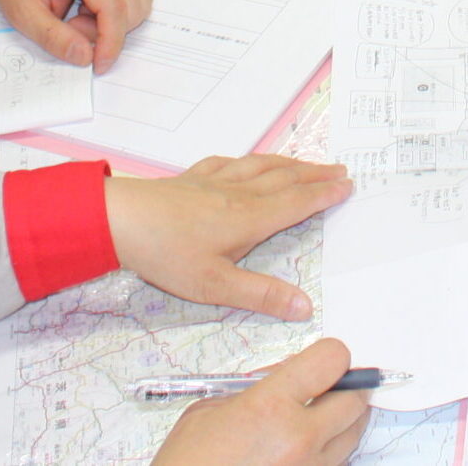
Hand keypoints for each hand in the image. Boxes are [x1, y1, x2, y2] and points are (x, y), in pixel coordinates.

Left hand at [0, 0, 152, 67]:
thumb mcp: (23, 12)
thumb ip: (54, 38)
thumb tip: (85, 57)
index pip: (114, 10)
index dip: (110, 44)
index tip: (99, 65)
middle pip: (130, 10)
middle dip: (104, 31)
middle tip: (70, 25)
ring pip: (139, 5)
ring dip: (113, 21)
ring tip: (80, 13)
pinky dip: (120, 10)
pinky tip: (93, 4)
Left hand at [108, 154, 353, 320]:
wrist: (120, 219)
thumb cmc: (167, 254)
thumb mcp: (215, 286)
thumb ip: (261, 295)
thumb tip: (305, 307)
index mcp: (249, 219)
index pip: (296, 203)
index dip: (323, 195)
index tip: (347, 186)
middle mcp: (238, 194)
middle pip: (285, 178)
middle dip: (315, 174)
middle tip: (339, 169)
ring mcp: (214, 181)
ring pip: (261, 166)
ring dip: (289, 163)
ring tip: (306, 163)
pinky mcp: (192, 178)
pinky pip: (229, 162)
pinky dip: (248, 160)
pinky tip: (246, 161)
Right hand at [151, 340, 371, 465]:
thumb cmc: (188, 462)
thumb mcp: (210, 409)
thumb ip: (256, 386)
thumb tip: (288, 372)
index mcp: (271, 407)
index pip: (332, 361)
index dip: (332, 355)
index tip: (325, 358)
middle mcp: (299, 439)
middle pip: (355, 400)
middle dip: (346, 387)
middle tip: (330, 385)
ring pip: (353, 435)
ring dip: (341, 421)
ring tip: (315, 418)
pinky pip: (336, 464)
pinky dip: (328, 451)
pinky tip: (303, 448)